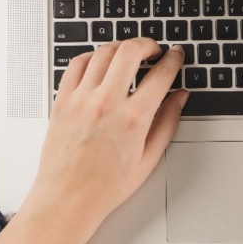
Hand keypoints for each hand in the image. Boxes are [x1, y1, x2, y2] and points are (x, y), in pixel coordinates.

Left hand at [23, 39, 187, 233]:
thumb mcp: (148, 159)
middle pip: (130, 51)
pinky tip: (100, 64)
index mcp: (133, 119)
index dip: (173, 60)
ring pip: (103, 52)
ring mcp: (82, 99)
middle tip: (154, 49)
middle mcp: (107, 104)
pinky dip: (92, 57)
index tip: (175, 55)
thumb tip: (179, 98)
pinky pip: (77, 64)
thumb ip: (167, 123)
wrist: (68, 199)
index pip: (161, 75)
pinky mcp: (63, 100)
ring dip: (121, 47)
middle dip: (147, 44)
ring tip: (129, 54)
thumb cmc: (105, 187)